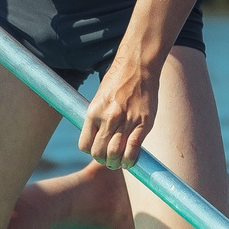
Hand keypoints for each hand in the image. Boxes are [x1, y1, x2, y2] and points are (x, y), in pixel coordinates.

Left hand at [79, 48, 160, 171]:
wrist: (138, 66)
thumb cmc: (117, 81)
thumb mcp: (99, 98)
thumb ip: (97, 118)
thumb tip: (96, 137)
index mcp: (93, 112)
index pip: (85, 145)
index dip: (91, 151)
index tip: (98, 149)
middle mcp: (108, 118)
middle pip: (99, 153)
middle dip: (104, 160)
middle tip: (110, 159)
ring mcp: (126, 121)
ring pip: (115, 154)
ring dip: (116, 163)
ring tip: (120, 162)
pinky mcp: (143, 123)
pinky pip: (134, 149)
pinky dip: (130, 160)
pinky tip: (130, 161)